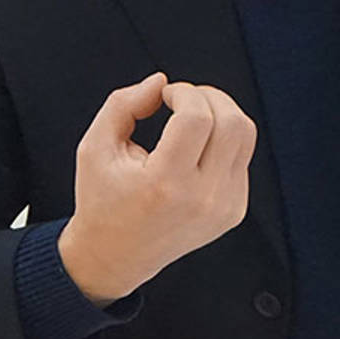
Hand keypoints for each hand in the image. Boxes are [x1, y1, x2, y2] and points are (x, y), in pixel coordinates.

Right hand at [57, 73, 256, 305]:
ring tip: (192, 115)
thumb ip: (123, 104)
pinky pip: (242, 158)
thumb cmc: (102, 200)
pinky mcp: (234, 211)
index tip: (166, 95)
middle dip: (208, 96)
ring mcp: (223, 207)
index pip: (197, 117)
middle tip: (183, 98)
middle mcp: (202, 198)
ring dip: (221, 113)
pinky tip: (195, 148)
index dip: (184, 92)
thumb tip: (160, 82)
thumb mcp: (94, 147)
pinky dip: (223, 141)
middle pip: (232, 122)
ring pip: (245, 137)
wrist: (116, 256)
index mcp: (165, 183)